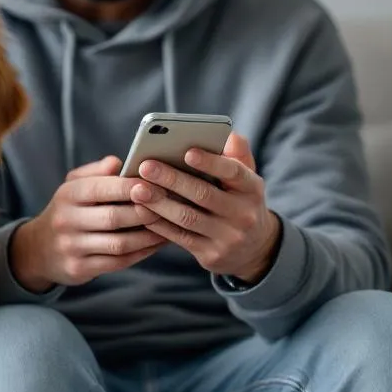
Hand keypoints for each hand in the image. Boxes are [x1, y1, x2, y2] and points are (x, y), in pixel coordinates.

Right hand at [11, 155, 167, 292]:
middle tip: (171, 204)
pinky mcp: (80, 268)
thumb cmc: (67, 211)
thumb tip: (118, 162)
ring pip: (119, 243)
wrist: (37, 250)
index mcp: (68, 195)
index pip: (102, 188)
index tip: (157, 183)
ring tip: (170, 225)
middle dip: (146, 211)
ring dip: (149, 236)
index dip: (131, 187)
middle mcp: (67, 221)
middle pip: (114, 217)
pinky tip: (156, 243)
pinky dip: (142, 253)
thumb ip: (96, 172)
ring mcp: (73, 247)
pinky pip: (118, 262)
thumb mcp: (72, 186)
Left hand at [130, 133, 280, 284]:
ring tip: (137, 189)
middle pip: (203, 194)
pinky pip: (180, 237)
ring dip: (159, 203)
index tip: (187, 151)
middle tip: (146, 166)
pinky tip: (141, 210)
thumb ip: (238, 155)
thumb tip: (228, 136)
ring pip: (187, 218)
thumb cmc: (240, 201)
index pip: (233, 172)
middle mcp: (243, 214)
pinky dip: (159, 223)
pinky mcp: (211, 255)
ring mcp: (228, 237)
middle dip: (172, 179)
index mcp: (252, 189)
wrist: (255, 248)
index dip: (210, 162)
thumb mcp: (247, 179)